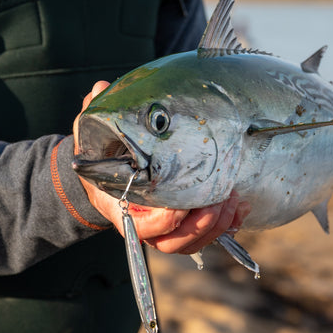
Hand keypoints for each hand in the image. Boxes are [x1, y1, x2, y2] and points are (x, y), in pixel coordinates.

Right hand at [73, 81, 250, 253]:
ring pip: (194, 241)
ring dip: (217, 225)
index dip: (163, 223)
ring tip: (231, 200)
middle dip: (201, 225)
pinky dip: (228, 225)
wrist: (110, 174)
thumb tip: (101, 90)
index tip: (178, 208)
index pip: (144, 228)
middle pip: (175, 242)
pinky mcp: (186, 223)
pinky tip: (239, 206)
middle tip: (217, 200)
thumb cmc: (104, 159)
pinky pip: (208, 234)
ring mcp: (167, 227)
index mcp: (123, 208)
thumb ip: (95, 117)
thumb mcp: (94, 139)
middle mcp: (147, 223)